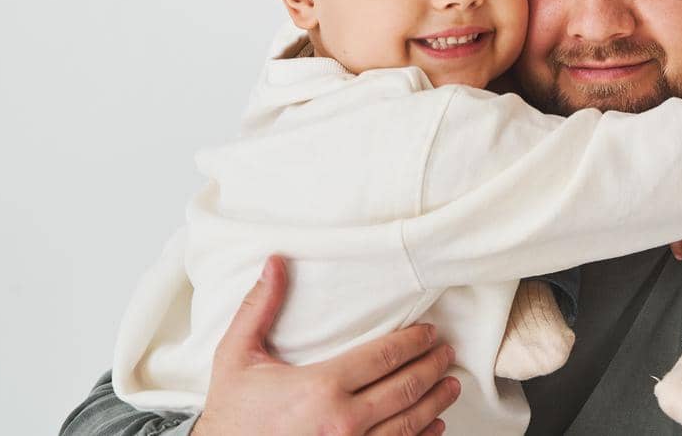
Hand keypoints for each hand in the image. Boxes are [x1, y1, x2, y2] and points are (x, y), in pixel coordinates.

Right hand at [196, 255, 460, 435]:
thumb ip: (259, 308)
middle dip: (432, 367)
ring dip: (435, 402)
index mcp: (321, 387)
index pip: (385, 356)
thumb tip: (276, 262)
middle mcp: (343, 422)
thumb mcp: (236, 356)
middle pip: (405, 388)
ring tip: (450, 385)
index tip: (429, 333)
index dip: (414, 342)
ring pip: (409, 424)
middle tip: (446, 353)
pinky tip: (432, 426)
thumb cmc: (232, 413)